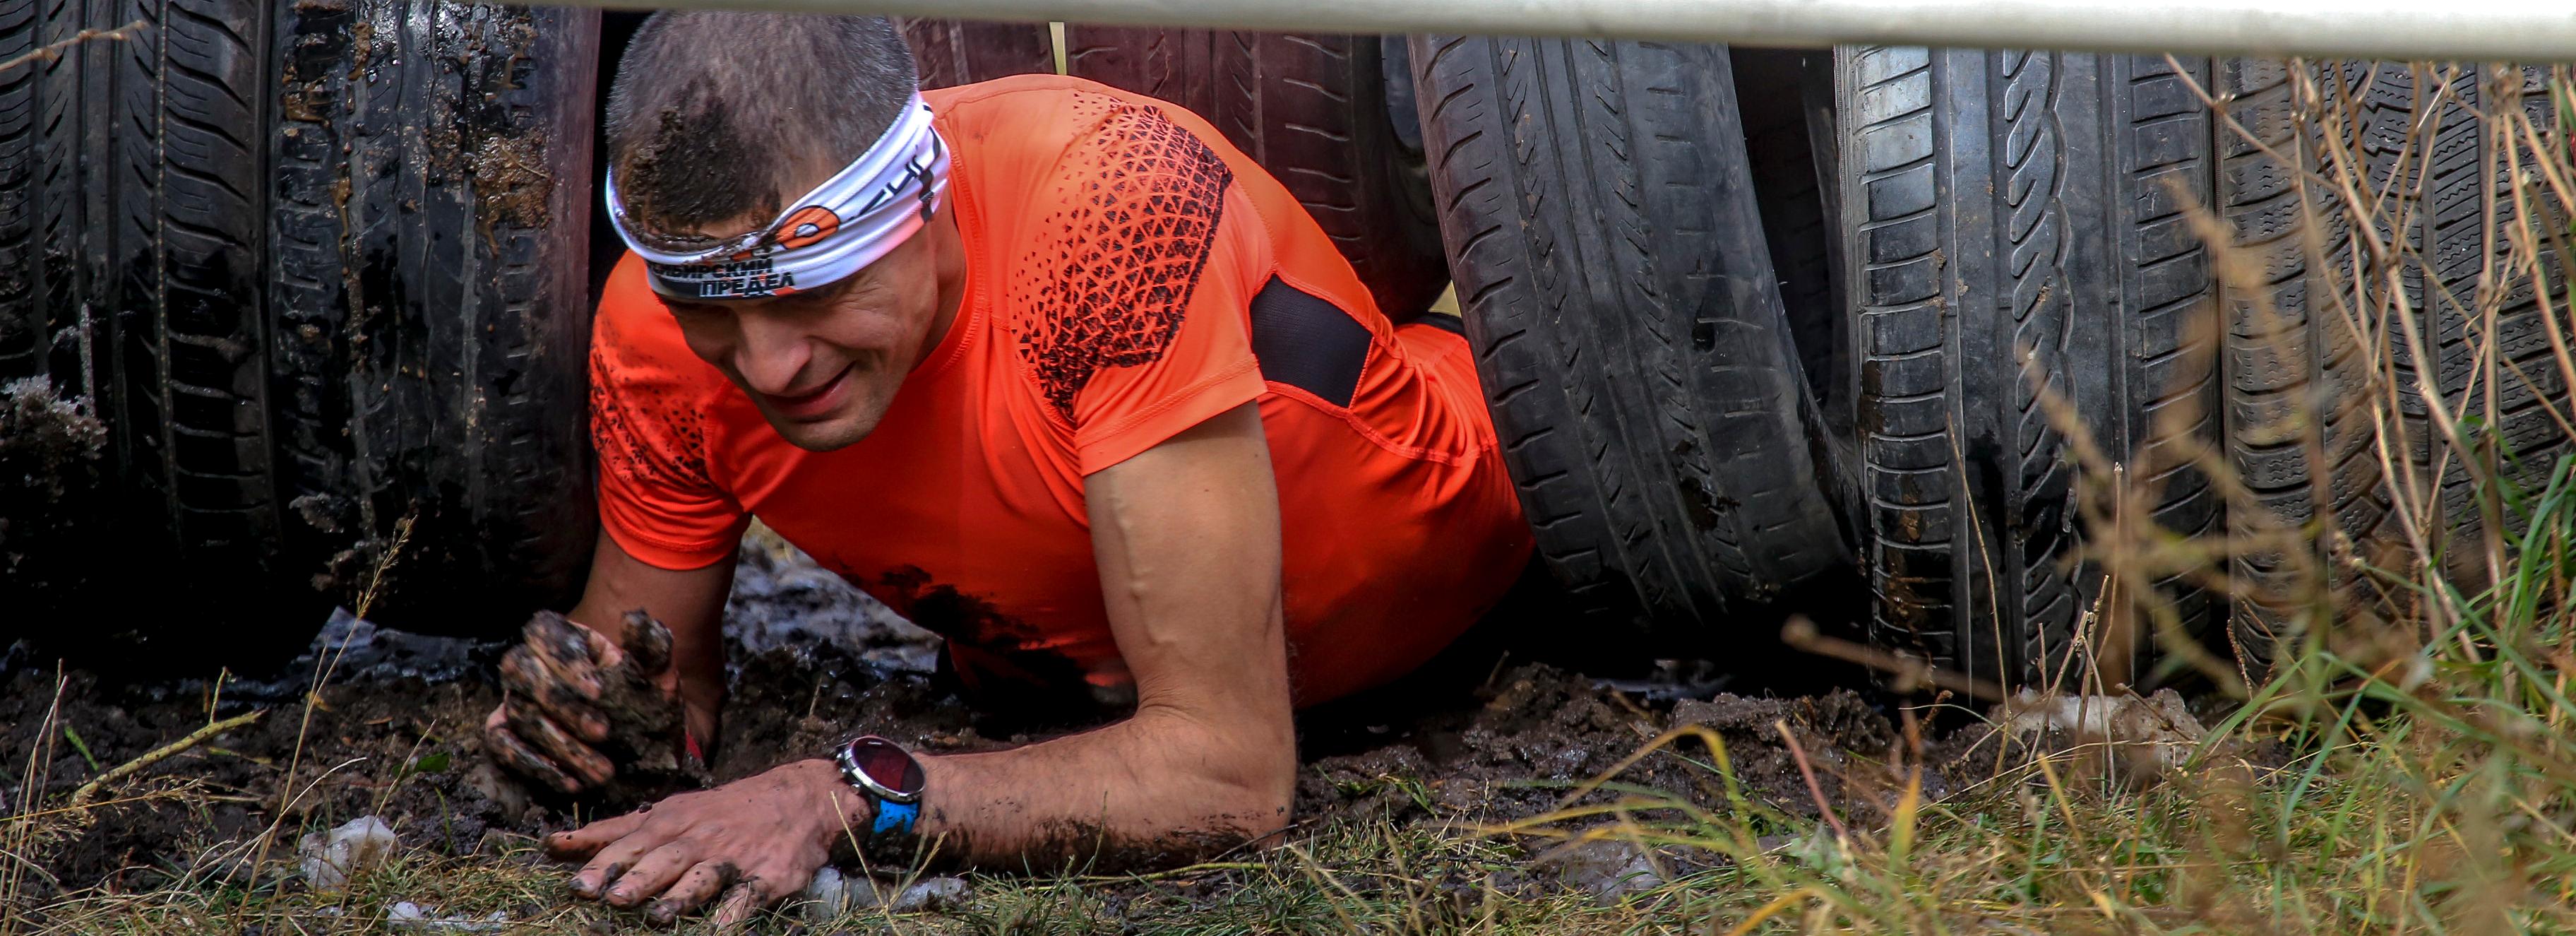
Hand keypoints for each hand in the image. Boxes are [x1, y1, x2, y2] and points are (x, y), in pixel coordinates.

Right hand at [481, 610, 681, 792]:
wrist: (645, 763)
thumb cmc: (649, 711)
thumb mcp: (660, 680)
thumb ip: (653, 647)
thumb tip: (634, 618)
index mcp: (569, 640)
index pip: (544, 630)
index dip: (565, 657)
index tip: (600, 691)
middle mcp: (533, 666)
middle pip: (521, 669)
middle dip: (563, 704)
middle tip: (604, 732)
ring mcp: (516, 702)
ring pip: (521, 714)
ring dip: (563, 745)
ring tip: (604, 771)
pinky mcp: (505, 738)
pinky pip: (504, 747)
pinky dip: (538, 766)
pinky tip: (572, 783)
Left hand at [544, 759, 868, 928]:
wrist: (797, 798)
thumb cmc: (722, 810)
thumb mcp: (669, 811)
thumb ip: (616, 831)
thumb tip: (555, 844)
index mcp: (671, 822)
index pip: (631, 843)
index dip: (604, 864)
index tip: (577, 884)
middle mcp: (699, 838)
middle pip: (663, 860)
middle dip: (637, 879)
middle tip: (612, 898)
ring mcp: (732, 858)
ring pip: (702, 878)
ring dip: (679, 897)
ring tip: (658, 917)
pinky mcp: (765, 878)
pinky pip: (746, 898)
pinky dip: (732, 914)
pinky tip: (718, 929)